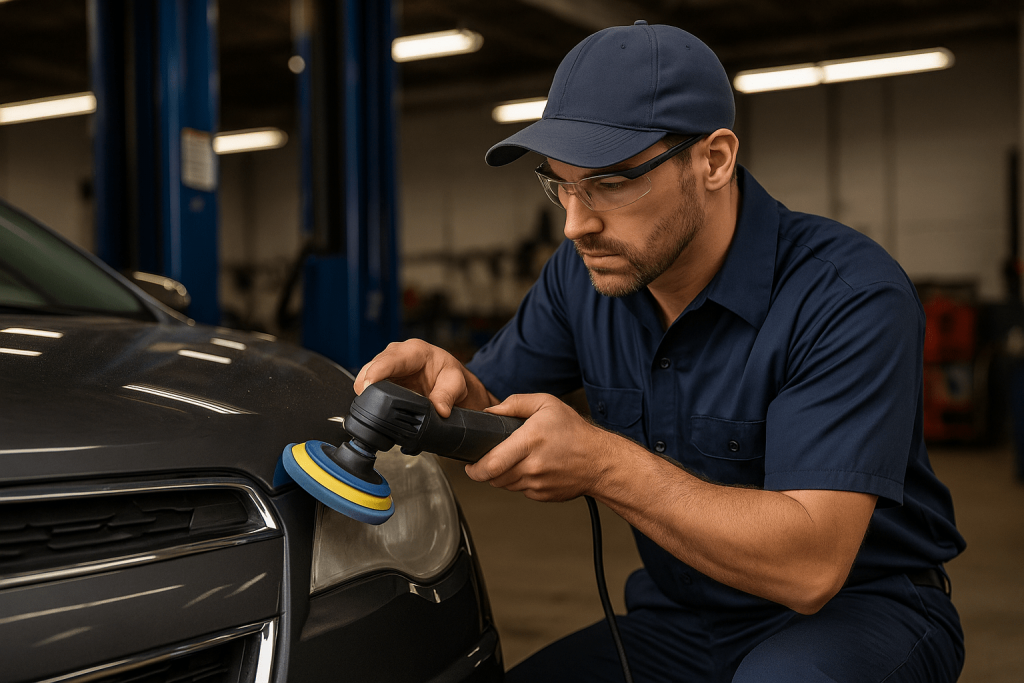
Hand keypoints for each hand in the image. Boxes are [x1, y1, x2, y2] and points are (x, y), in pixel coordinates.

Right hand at [354, 339, 492, 416]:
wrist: (448, 379)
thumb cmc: (449, 375)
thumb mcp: (455, 384)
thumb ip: (447, 396)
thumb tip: (440, 410)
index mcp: (414, 351)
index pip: (389, 360)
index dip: (375, 373)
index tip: (368, 387)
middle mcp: (396, 354)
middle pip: (370, 368)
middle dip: (367, 386)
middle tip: (372, 407)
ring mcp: (386, 364)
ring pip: (364, 377)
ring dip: (367, 392)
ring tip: (377, 409)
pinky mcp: (381, 376)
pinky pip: (367, 385)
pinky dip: (369, 396)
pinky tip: (377, 405)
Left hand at [465, 393, 613, 501]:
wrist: (599, 461)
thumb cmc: (574, 432)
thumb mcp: (546, 404)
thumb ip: (515, 403)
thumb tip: (490, 411)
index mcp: (530, 441)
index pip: (491, 463)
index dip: (474, 468)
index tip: (468, 464)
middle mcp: (532, 465)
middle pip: (493, 478)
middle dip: (483, 472)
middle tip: (482, 463)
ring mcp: (537, 483)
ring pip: (505, 485)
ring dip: (501, 475)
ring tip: (511, 460)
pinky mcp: (542, 495)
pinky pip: (520, 490)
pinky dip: (518, 481)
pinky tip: (529, 468)